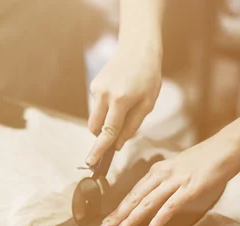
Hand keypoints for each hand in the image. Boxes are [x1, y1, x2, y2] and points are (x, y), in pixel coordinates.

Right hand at [85, 47, 161, 166]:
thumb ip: (132, 126)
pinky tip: (120, 95)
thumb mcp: (147, 104)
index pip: (108, 131)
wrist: (138, 49)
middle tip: (116, 136)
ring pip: (94, 118)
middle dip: (102, 136)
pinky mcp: (94, 85)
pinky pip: (97, 106)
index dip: (100, 149)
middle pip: (95, 128)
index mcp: (121, 100)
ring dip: (105, 122)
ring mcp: (96, 89)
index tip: (91, 162)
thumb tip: (118, 145)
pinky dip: (106, 109)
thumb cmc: (148, 77)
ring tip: (124, 108)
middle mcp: (105, 95)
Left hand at [100, 135, 239, 225]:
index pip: (134, 191)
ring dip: (132, 218)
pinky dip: (159, 218)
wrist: (228, 146)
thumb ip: (166, 181)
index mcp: (159, 170)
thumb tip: (156, 196)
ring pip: (148, 202)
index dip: (120, 207)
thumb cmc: (206, 159)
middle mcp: (163, 175)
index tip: (109, 219)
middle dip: (119, 214)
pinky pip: (171, 205)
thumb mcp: (179, 169)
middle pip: (136, 197)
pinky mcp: (190, 188)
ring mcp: (176, 181)